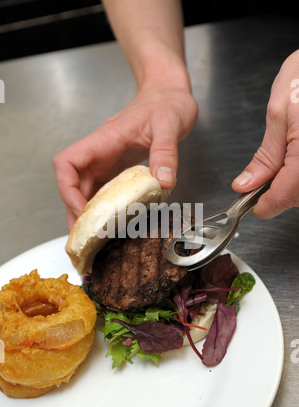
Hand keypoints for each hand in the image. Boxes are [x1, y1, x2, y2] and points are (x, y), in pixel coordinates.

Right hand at [53, 86, 197, 229]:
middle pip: (73, 184)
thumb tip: (163, 181)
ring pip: (85, 190)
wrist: (170, 96)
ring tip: (92, 238)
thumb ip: (165, 151)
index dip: (67, 189)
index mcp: (104, 140)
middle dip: (75, 211)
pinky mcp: (118, 169)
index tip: (83, 210)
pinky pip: (102, 191)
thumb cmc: (166, 104)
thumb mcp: (169, 124)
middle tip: (85, 236)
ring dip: (86, 213)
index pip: (67, 163)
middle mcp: (100, 153)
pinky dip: (101, 209)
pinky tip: (108, 223)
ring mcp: (108, 162)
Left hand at [232, 50, 298, 218]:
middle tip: (266, 178)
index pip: (285, 195)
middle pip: (298, 197)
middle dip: (280, 193)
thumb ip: (265, 156)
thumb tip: (246, 185)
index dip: (267, 205)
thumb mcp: (279, 112)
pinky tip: (296, 159)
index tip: (255, 206)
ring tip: (287, 158)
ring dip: (293, 185)